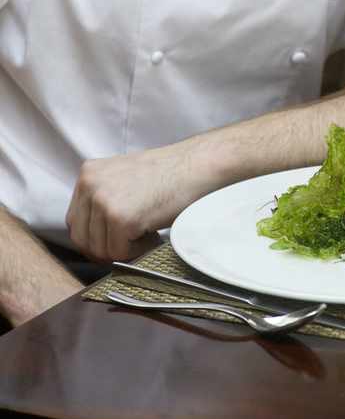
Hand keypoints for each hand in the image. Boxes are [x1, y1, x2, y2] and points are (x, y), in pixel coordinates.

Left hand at [66, 141, 213, 261]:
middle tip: (133, 241)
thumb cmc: (167, 175)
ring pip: (100, 249)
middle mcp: (89, 184)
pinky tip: (153, 234)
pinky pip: (119, 253)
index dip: (95, 237)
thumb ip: (101, 198)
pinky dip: (138, 251)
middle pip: (81, 239)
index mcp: (88, 173)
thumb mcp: (121, 178)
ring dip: (124, 248)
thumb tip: (89, 236)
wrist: (195, 166)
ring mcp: (103, 201)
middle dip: (106, 247)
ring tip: (147, 232)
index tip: (117, 239)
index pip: (75, 221)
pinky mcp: (120, 218)